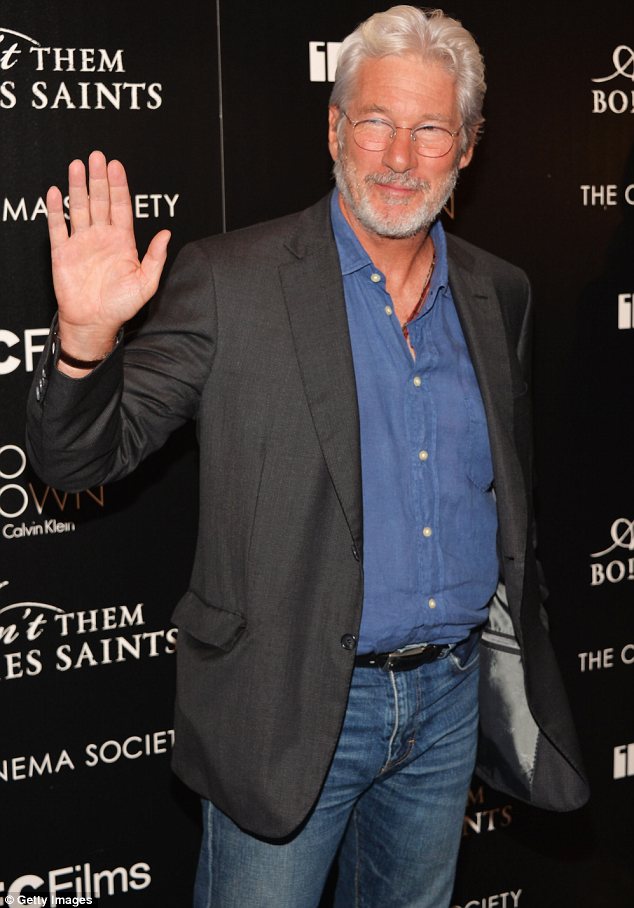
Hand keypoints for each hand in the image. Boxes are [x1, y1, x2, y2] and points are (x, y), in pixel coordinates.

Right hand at [47, 150, 170, 369]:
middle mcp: (101, 238)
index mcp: (123, 242)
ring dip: (78, 187)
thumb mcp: (146, 283)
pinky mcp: (63, 252)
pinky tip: (56, 192)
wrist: (95, 323)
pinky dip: (56, 209)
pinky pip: (58, 226)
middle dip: (98, 178)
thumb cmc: (121, 306)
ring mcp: (81, 243)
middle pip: (100, 201)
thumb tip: (167, 234)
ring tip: (77, 165)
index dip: (119, 186)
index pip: (121, 207)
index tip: (116, 166)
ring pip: (79, 208)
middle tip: (96, 156)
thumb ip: (155, 258)